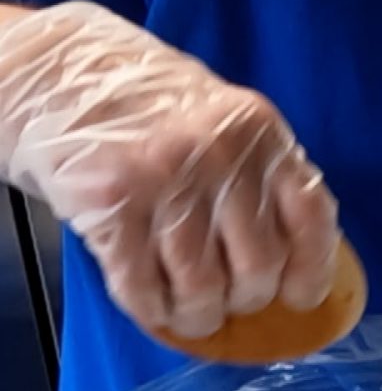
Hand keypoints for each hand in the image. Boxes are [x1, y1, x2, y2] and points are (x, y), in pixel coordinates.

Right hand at [0, 2, 339, 339]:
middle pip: (258, 264)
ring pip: (202, 285)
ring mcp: (165, 178)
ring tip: (193, 315)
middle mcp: (220, 154)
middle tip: (231, 302)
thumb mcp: (227, 122)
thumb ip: (263, 176)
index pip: (310, 216)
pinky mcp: (111, 203)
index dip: (311, 270)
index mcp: (260, 133)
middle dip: (247, 299)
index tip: (300, 297)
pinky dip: (151, 308)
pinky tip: (154, 307)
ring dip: (199, 315)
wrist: (60, 74)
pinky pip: (142, 284)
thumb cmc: (150, 108)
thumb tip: (295, 257)